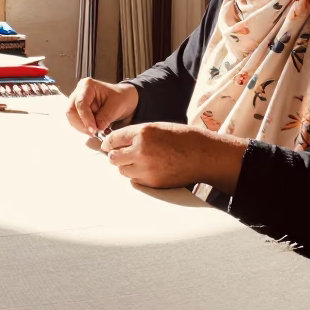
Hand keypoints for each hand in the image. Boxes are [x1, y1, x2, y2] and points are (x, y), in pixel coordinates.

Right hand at [66, 79, 138, 136]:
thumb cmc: (120, 98)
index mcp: (87, 85)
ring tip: (95, 132)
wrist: (123, 100)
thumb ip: (105, 117)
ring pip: (72, 118)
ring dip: (82, 128)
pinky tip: (93, 130)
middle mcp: (78, 92)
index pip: (81, 103)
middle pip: (71, 111)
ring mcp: (76, 102)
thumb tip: (97, 128)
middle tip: (94, 132)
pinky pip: (75, 122)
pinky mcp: (78, 111)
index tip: (94, 129)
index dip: (86, 118)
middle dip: (82, 124)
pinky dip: (83, 128)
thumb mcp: (117, 106)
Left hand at [101, 122, 248, 190]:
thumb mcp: (157, 127)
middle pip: (113, 158)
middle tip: (119, 154)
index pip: (113, 139)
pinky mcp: (152, 182)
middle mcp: (141, 151)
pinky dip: (137, 175)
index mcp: (142, 133)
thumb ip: (136, 134)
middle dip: (115, 155)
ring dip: (126, 166)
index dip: (108, 142)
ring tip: (138, 161)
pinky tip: (148, 168)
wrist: (203, 154)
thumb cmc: (182, 138)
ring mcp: (146, 168)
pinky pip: (135, 180)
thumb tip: (117, 143)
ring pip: (122, 170)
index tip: (106, 145)